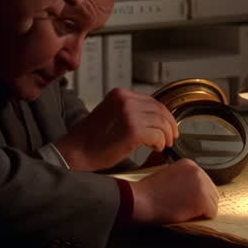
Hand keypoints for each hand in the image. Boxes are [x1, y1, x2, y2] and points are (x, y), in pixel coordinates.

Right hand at [53, 88, 178, 171]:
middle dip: (169, 124)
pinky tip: (157, 149)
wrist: (75, 153)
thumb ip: (130, 112)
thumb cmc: (91, 140)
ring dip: (165, 135)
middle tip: (172, 137)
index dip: (165, 114)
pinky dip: (160, 143)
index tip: (169, 126)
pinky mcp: (132, 131)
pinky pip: (157, 135)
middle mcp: (125, 100)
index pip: (152, 101)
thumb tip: (154, 119)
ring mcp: (129, 114)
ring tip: (163, 145)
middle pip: (159, 110)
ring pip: (161, 122)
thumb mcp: (111, 115)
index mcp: (119, 94)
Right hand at [129, 159, 218, 223]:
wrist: (141, 200)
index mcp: (189, 164)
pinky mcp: (202, 200)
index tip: (186, 199)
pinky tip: (186, 215)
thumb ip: (183, 180)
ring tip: (183, 211)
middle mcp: (198, 171)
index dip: (195, 194)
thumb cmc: (148, 192)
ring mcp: (201, 185)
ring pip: (213, 202)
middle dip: (201, 202)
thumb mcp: (167, 175)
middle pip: (211, 191)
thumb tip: (192, 192)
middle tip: (184, 207)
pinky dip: (201, 218)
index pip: (204, 182)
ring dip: (201, 210)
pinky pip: (211, 213)